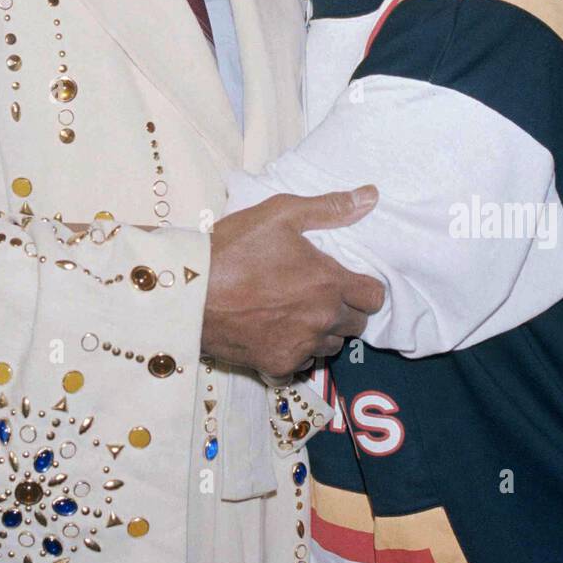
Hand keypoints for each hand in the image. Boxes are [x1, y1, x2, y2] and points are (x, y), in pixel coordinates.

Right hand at [202, 187, 384, 376]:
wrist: (188, 290)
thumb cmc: (233, 247)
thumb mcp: (281, 213)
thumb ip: (330, 208)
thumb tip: (371, 196)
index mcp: (328, 283)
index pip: (374, 297)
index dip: (364, 286)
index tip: (345, 279)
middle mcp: (321, 320)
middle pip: (357, 324)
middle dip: (344, 309)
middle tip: (317, 293)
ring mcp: (300, 346)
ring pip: (331, 346)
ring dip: (323, 331)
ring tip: (296, 311)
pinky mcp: (277, 366)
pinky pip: (302, 363)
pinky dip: (295, 350)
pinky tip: (275, 330)